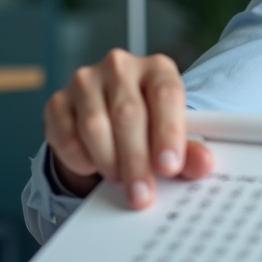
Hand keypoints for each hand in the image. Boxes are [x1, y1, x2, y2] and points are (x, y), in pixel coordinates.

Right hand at [44, 49, 213, 207]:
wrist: (109, 119)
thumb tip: (204, 164)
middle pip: (128, 114)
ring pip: (94, 126)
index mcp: (157, 68)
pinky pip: (65, 135)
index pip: (166, 95)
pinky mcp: (57, 100)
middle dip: (136, 160)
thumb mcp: (172, 134)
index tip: (169, 167)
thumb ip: (189, 150)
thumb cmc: (149, 124)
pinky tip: (93, 166)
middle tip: (142, 194)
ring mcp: (85, 81)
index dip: (168, 132)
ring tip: (120, 180)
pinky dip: (80, 158)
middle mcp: (121, 67)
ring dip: (108, 161)